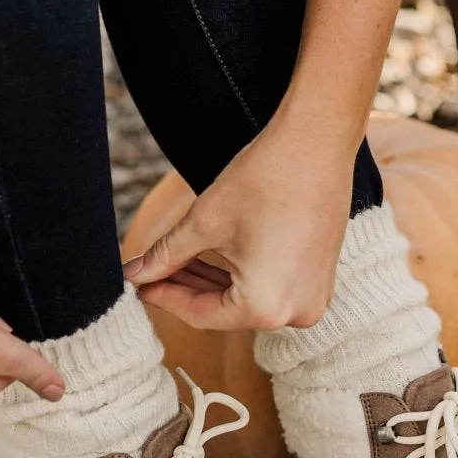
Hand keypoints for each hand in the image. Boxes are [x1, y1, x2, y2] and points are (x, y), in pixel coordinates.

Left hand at [123, 117, 351, 331]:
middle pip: (225, 310)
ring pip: (248, 299)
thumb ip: (166, 256)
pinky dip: (242, 275)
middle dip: (187, 288)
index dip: (164, 297)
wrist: (317, 143)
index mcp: (265, 307)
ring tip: (178, 260)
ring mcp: (314, 296)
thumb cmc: (265, 179)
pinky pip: (272, 288)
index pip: (200, 314)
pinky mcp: (321, 278)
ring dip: (213, 281)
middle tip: (152, 272)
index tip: (138, 285)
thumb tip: (136, 274)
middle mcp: (295, 313)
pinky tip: (214, 257)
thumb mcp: (204, 222)